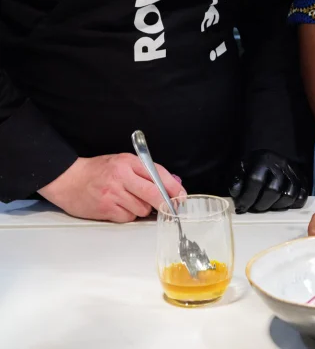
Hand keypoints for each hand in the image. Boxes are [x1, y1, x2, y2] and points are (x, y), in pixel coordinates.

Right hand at [38, 155, 185, 222]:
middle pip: (154, 194)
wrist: (68, 179)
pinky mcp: (106, 209)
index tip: (181, 196)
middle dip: (165, 203)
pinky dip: (128, 215)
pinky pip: (127, 217)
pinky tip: (119, 207)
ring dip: (142, 209)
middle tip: (170, 208)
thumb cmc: (97, 170)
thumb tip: (169, 184)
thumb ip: (144, 171)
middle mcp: (122, 177)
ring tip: (130, 200)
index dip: (174, 187)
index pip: (158, 174)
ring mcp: (113, 194)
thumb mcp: (122, 162)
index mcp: (128, 162)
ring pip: (141, 209)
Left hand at [229, 150, 307, 212]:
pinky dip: (292, 205)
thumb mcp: (240, 168)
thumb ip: (236, 180)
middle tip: (255, 208)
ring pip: (289, 195)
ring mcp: (293, 171)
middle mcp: (280, 164)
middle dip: (261, 205)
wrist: (268, 158)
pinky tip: (281, 205)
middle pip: (273, 190)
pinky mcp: (302, 179)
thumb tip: (237, 193)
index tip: (241, 207)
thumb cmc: (253, 166)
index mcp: (262, 159)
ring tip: (267, 206)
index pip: (256, 180)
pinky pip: (302, 197)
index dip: (247, 197)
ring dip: (276, 207)